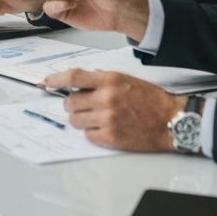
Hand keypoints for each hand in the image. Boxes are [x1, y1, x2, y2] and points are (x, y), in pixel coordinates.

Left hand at [41, 69, 183, 151]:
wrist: (171, 119)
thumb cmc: (150, 99)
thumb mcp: (125, 79)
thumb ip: (101, 78)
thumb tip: (80, 81)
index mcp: (109, 80)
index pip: (74, 77)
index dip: (55, 79)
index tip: (45, 82)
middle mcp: (106, 98)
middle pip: (70, 102)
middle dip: (72, 105)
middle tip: (81, 106)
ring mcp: (108, 119)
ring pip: (76, 121)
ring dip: (80, 119)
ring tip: (94, 118)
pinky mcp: (111, 138)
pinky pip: (88, 136)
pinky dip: (92, 133)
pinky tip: (104, 128)